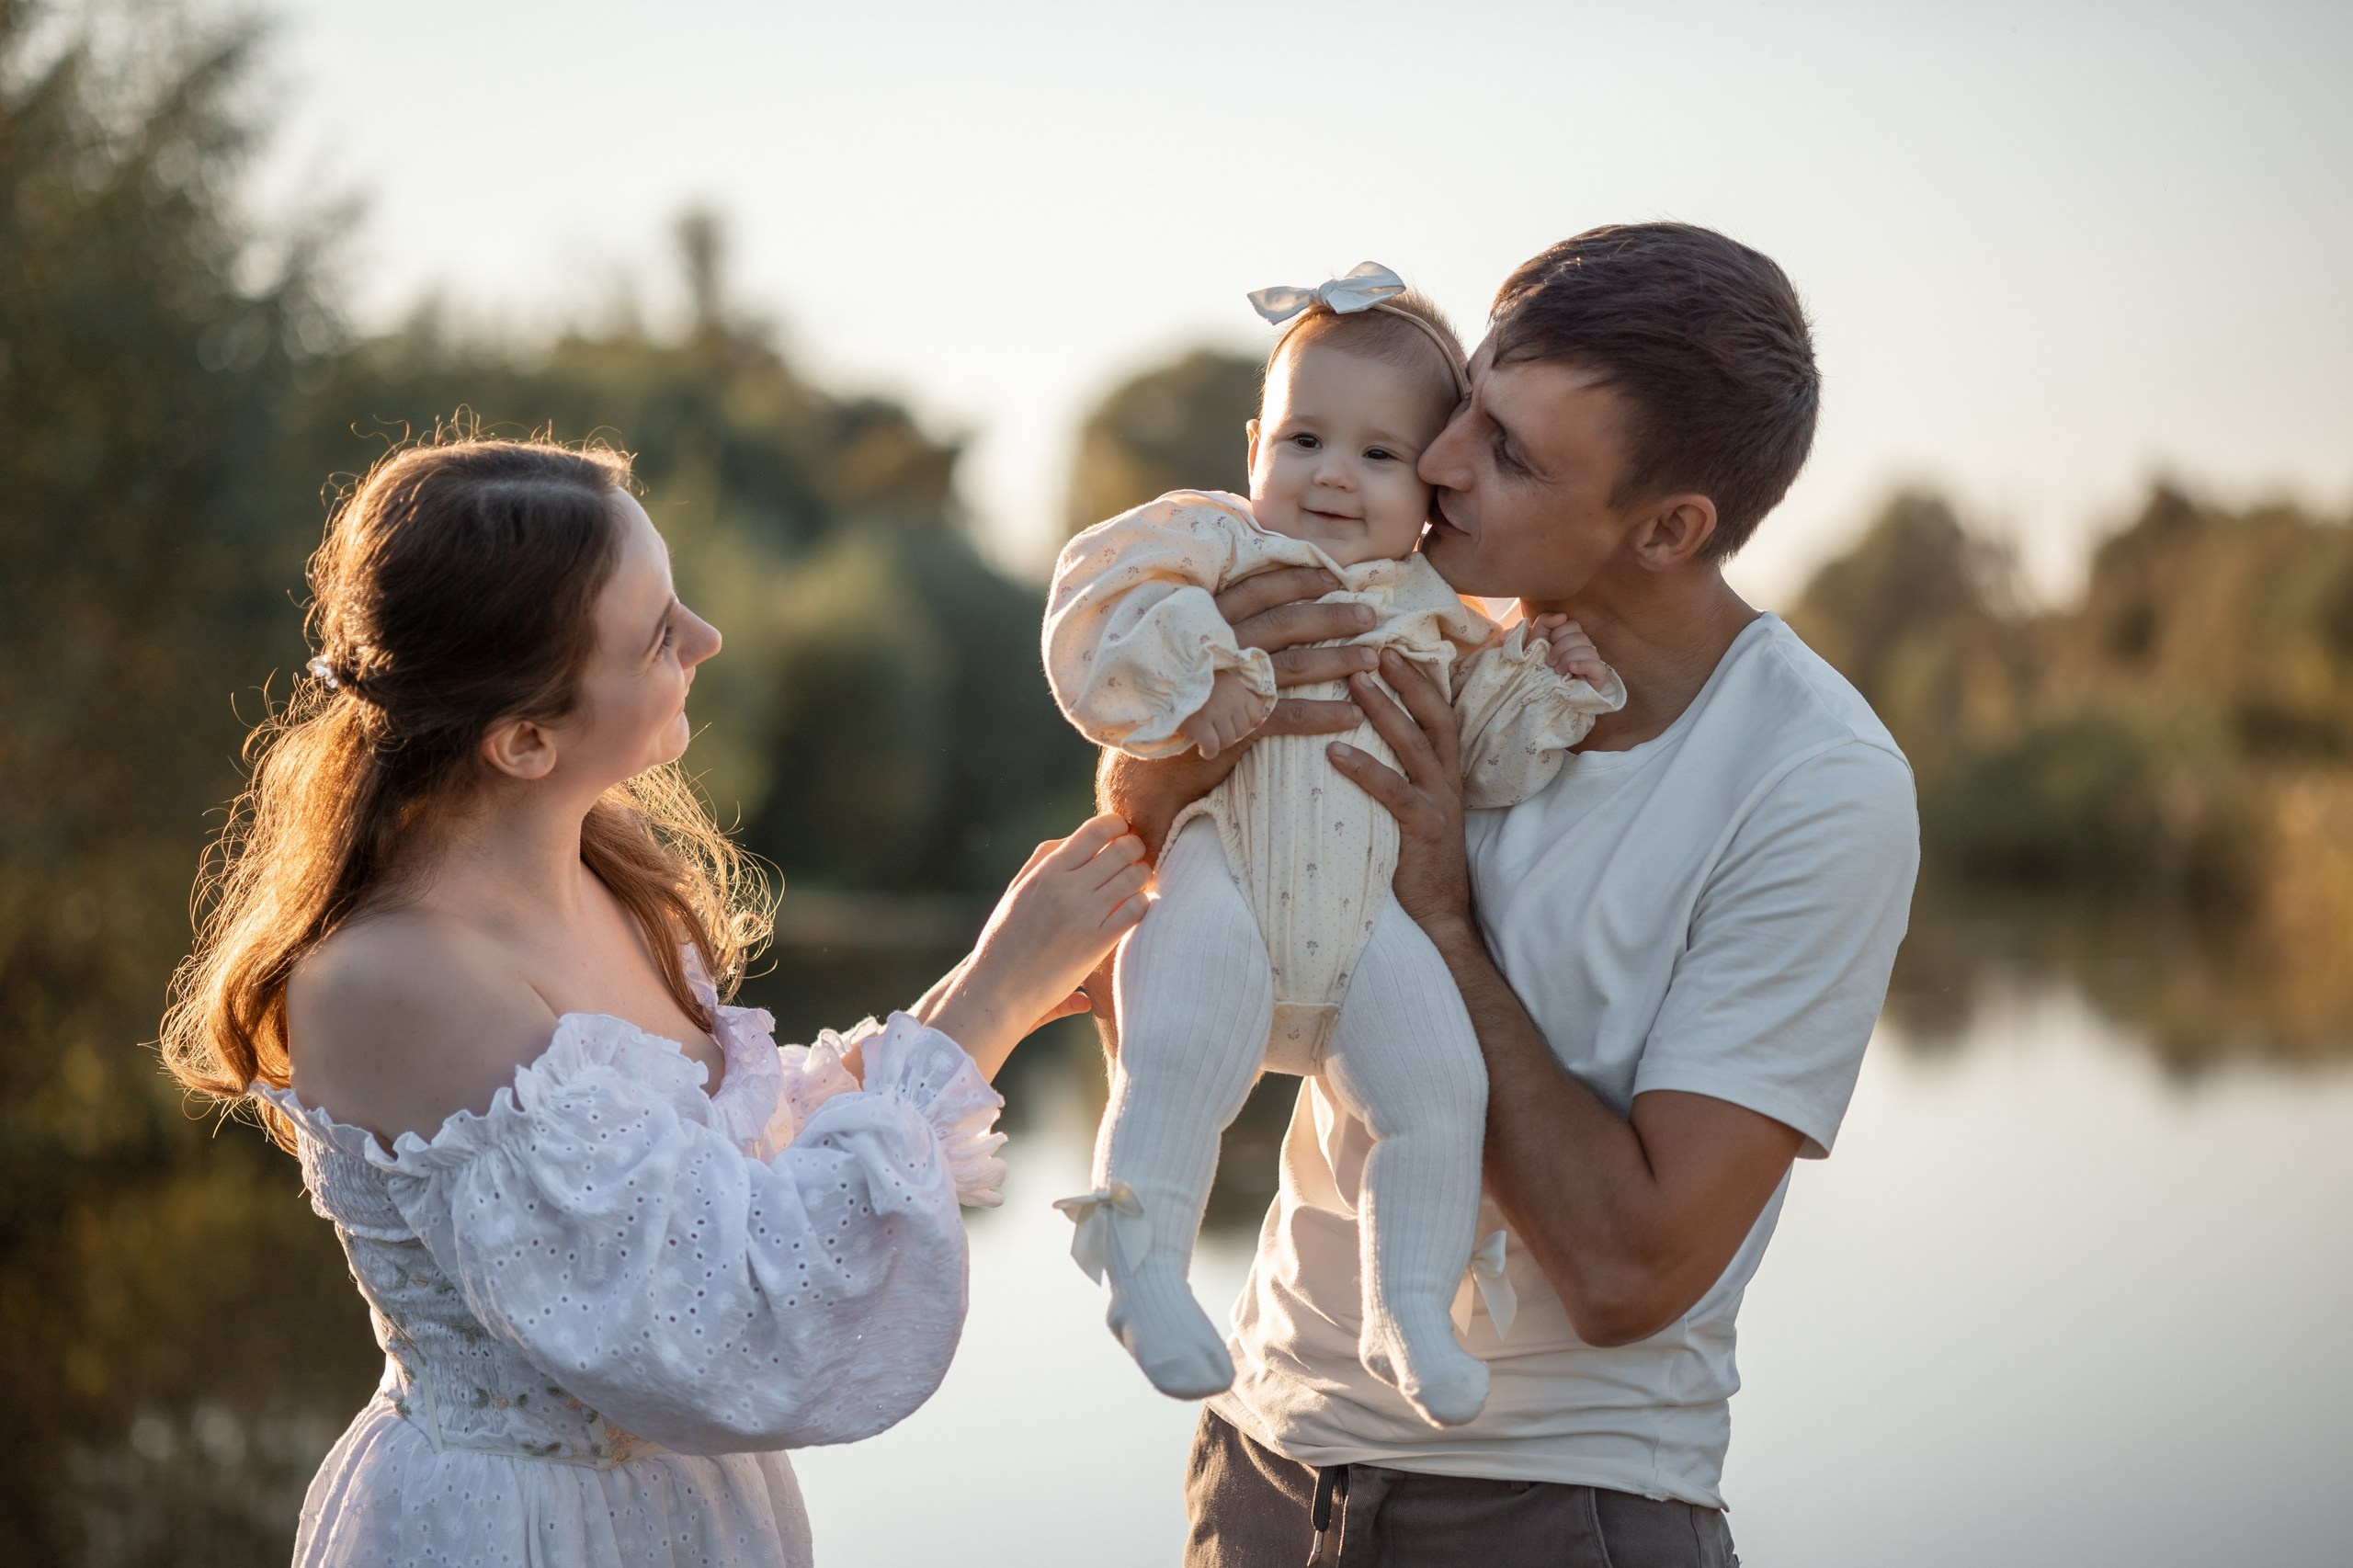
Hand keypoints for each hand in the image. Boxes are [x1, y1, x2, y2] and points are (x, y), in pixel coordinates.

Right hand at [926, 815, 1151, 1077]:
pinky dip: (1143, 903)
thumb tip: (1070, 841)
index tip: (1122, 832)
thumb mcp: (1017, 891)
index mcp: (1047, 871)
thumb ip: (1041, 862)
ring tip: (1138, 884)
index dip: (1116, 825)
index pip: (1094, 831)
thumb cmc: (1005, 940)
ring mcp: (1084, 913)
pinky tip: (1135, 909)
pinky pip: (1136, 909)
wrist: (998, 988)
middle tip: (1137, 857)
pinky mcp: (1098, 942)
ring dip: (1142, 876)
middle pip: (1121, 849)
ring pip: (1135, 877)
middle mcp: (1067, 887)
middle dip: (1135, 848)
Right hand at [1101, 566, 1378, 856]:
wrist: (1146, 765)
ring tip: (1372, 661)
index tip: (1336, 575)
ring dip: (1340, 660)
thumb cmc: (1172, 701)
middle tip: (1372, 614)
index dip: (1299, 579)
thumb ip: (1221, 627)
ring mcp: (1227, 683)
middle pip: (1287, 621)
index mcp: (1206, 621)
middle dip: (1334, 615)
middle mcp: (1218, 646)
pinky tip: (1353, 716)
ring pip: (1296, 664)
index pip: (1259, 588)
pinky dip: (1324, 715)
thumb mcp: (1191, 653)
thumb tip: (1262, 605)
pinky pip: (1290, 715)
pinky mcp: (1234, 722)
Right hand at [1177, 669, 1266, 759]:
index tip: (1231, 723)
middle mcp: (1230, 701)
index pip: (1255, 714)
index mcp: (1237, 689)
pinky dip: (1209, 752)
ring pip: (1228, 741)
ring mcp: (1216, 712)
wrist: (1170, 677)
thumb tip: (1259, 724)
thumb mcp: (1223, 682)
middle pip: (1241, 730)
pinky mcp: (1200, 724)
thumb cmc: (1195, 681)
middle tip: (1215, 731)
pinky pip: (1212, 747)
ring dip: (1218, 744)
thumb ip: (1242, 698)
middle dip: (1230, 734)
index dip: (1244, 723)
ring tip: (1208, 738)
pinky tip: (1202, 749)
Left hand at [1325, 650, 1473, 935]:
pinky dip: (1364, 768)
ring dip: (1383, 710)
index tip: (1392, 647)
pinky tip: (1333, 751)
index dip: (1420, 678)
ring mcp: (1438, 803)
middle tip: (1373, 649)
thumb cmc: (1414, 862)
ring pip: (1414, 744)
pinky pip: (1393, 791)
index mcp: (1444, 773)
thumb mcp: (1409, 811)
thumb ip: (1395, 778)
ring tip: (1353, 682)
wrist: (1439, 918)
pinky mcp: (1424, 829)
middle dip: (1406, 679)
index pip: (1438, 713)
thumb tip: (1347, 744)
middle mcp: (1447, 781)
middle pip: (1432, 716)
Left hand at [1529, 613, 1608, 685]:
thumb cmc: (1535, 664)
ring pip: (1589, 650)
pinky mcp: (1596, 679)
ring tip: (1557, 671)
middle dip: (1561, 648)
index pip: (1573, 625)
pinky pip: (1598, 667)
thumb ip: (1545, 621)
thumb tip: (1562, 616)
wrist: (1532, 691)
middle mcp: (1583, 649)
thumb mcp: (1536, 638)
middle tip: (1550, 662)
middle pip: (1581, 637)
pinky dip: (1584, 666)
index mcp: (1571, 638)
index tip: (1548, 644)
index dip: (1558, 633)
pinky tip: (1571, 670)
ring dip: (1568, 659)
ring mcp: (1591, 664)